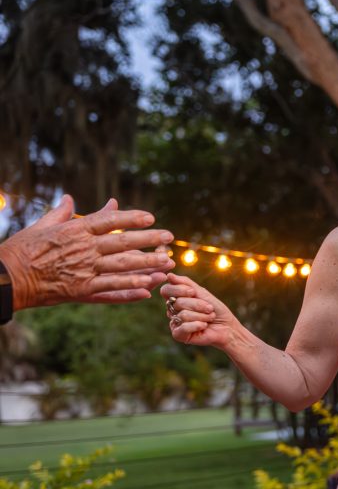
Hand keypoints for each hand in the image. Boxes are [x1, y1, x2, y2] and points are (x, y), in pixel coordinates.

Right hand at [0, 195, 174, 308]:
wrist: (7, 277)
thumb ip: (62, 213)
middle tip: (170, 237)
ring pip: (122, 267)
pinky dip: (129, 290)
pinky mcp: (81, 291)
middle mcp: (83, 249)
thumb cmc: (23, 248)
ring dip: (148, 265)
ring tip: (168, 264)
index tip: (150, 217)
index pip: (109, 221)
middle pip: (123, 243)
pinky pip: (111, 290)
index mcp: (75, 230)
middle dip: (149, 240)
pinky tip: (147, 289)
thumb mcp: (43, 226)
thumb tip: (70, 197)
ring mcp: (84, 271)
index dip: (131, 218)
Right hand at [160, 273, 235, 348]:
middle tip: (210, 309)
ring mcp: (175, 323)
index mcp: (176, 299)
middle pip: (178, 302)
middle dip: (198, 305)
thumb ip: (186, 283)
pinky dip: (197, 325)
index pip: (166, 290)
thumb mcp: (202, 293)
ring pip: (183, 315)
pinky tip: (204, 326)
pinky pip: (183, 328)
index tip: (193, 292)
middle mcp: (173, 311)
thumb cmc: (216, 309)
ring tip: (209, 318)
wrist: (228, 327)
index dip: (179, 290)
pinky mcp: (179, 335)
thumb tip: (169, 275)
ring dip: (202, 316)